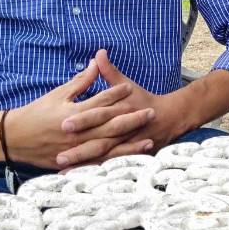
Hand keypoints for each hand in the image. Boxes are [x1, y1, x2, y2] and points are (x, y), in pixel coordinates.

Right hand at [2, 59, 156, 168]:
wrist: (14, 138)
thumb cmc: (36, 113)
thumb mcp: (58, 94)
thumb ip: (80, 81)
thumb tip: (95, 62)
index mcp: (72, 114)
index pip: (99, 103)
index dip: (116, 95)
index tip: (131, 88)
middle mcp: (76, 134)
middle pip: (109, 126)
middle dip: (132, 120)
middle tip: (151, 113)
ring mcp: (75, 150)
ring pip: (107, 148)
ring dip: (130, 145)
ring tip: (149, 140)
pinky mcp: (73, 163)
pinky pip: (98, 164)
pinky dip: (114, 163)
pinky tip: (130, 161)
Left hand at [55, 49, 180, 168]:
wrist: (170, 117)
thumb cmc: (143, 99)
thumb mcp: (127, 84)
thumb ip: (109, 72)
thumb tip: (98, 53)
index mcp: (122, 110)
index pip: (99, 115)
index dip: (83, 120)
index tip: (64, 123)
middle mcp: (124, 130)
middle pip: (100, 141)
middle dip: (80, 150)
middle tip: (58, 155)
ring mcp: (126, 145)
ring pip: (103, 158)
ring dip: (84, 164)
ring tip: (63, 169)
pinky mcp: (129, 156)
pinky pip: (109, 167)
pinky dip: (94, 172)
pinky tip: (79, 176)